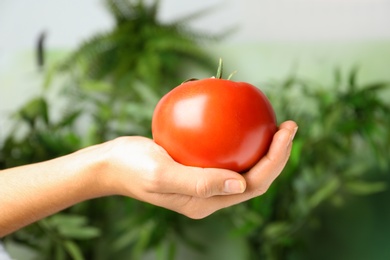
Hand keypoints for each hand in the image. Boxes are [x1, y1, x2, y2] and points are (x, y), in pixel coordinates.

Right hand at [98, 120, 297, 218]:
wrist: (111, 164)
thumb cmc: (132, 168)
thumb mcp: (161, 174)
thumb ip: (199, 182)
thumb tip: (241, 183)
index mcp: (206, 202)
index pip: (252, 185)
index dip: (275, 162)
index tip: (286, 132)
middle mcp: (210, 195)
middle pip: (254, 177)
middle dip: (277, 155)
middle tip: (289, 125)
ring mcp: (204, 181)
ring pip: (242, 166)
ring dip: (262, 147)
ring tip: (274, 122)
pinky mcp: (196, 167)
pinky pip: (224, 153)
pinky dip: (237, 138)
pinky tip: (241, 118)